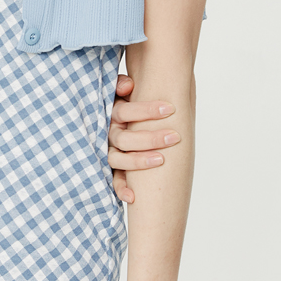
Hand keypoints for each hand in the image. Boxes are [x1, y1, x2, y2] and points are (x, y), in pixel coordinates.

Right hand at [107, 73, 179, 203]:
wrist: (118, 114)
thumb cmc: (126, 101)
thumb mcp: (122, 91)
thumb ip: (121, 84)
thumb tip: (128, 85)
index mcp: (111, 113)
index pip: (125, 112)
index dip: (146, 110)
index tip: (170, 108)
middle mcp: (107, 133)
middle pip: (124, 138)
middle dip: (150, 138)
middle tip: (174, 136)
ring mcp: (108, 151)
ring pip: (118, 159)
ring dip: (139, 161)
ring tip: (161, 159)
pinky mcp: (111, 167)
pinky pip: (114, 179)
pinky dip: (121, 188)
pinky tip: (132, 197)